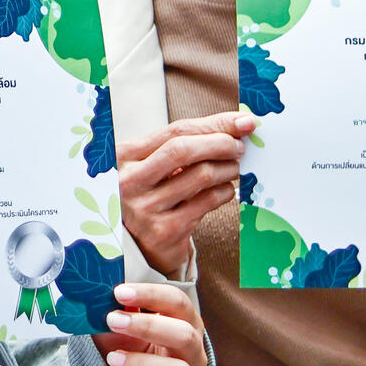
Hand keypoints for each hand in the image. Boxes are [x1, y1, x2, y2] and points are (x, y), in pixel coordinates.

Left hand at [95, 282, 208, 365]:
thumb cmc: (126, 348)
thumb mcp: (119, 326)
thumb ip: (114, 308)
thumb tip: (98, 291)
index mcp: (183, 323)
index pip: (178, 302)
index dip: (150, 294)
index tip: (119, 293)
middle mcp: (192, 354)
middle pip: (185, 335)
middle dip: (147, 326)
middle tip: (113, 321)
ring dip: (142, 364)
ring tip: (113, 358)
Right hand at [116, 111, 254, 277]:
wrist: (137, 243)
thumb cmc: (150, 193)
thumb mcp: (154, 163)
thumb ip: (187, 141)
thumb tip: (239, 122)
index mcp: (123, 155)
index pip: (175, 131)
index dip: (214, 124)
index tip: (242, 122)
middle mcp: (129, 181)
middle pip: (184, 150)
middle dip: (221, 144)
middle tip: (240, 147)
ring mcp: (146, 207)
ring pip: (201, 176)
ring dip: (227, 169)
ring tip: (232, 168)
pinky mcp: (165, 230)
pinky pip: (207, 201)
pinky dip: (225, 192)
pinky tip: (225, 189)